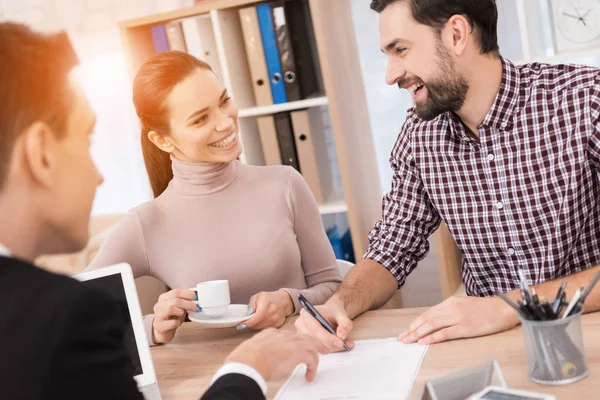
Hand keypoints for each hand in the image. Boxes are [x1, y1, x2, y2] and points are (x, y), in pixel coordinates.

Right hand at [152, 288, 196, 343]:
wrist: (163, 331)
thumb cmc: (172, 318)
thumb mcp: (179, 307)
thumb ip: (185, 301)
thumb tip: (197, 298)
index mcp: (164, 297)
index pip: (176, 291)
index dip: (188, 293)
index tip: (196, 297)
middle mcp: (159, 305)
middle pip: (175, 300)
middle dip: (189, 304)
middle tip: (197, 308)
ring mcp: (158, 315)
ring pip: (171, 308)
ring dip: (181, 312)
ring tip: (181, 315)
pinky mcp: (159, 326)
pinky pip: (172, 322)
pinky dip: (177, 323)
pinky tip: (177, 323)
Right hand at [225, 329, 323, 381]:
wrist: (248, 361)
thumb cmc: (246, 359)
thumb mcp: (253, 350)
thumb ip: (260, 351)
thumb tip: (259, 359)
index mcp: (271, 333)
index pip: (289, 335)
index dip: (296, 341)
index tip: (298, 347)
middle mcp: (283, 335)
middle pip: (303, 336)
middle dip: (313, 342)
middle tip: (319, 348)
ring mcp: (292, 342)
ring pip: (312, 344)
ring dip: (316, 353)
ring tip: (318, 361)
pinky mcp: (298, 352)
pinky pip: (312, 358)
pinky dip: (313, 367)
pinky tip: (310, 375)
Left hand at [240, 290, 294, 329]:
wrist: (283, 300)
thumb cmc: (269, 298)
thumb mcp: (257, 296)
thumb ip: (251, 305)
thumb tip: (248, 314)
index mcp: (265, 305)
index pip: (254, 320)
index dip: (246, 324)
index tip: (240, 325)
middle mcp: (271, 313)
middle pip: (256, 325)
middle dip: (250, 323)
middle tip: (248, 319)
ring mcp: (275, 320)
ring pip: (260, 328)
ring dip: (256, 325)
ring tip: (256, 318)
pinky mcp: (278, 325)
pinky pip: (266, 328)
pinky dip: (262, 326)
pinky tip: (263, 320)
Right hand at [294, 297, 355, 352]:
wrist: (331, 313)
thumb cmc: (334, 313)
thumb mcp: (342, 316)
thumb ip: (345, 324)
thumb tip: (341, 336)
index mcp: (306, 313)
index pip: (316, 329)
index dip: (328, 338)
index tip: (341, 342)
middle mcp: (301, 324)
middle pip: (315, 340)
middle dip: (331, 344)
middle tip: (345, 344)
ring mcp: (301, 334)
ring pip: (317, 346)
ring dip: (330, 347)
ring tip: (343, 343)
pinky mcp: (305, 342)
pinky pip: (317, 349)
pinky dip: (328, 348)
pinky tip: (335, 344)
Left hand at [398, 295, 518, 344]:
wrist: (503, 308)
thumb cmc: (485, 308)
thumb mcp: (464, 304)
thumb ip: (450, 311)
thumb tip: (436, 320)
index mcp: (450, 302)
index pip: (427, 313)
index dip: (414, 323)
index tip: (406, 330)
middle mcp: (451, 308)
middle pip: (426, 319)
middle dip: (412, 329)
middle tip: (402, 338)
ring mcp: (458, 317)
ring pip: (432, 325)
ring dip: (418, 333)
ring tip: (408, 340)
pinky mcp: (465, 327)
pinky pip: (445, 333)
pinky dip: (432, 337)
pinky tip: (424, 341)